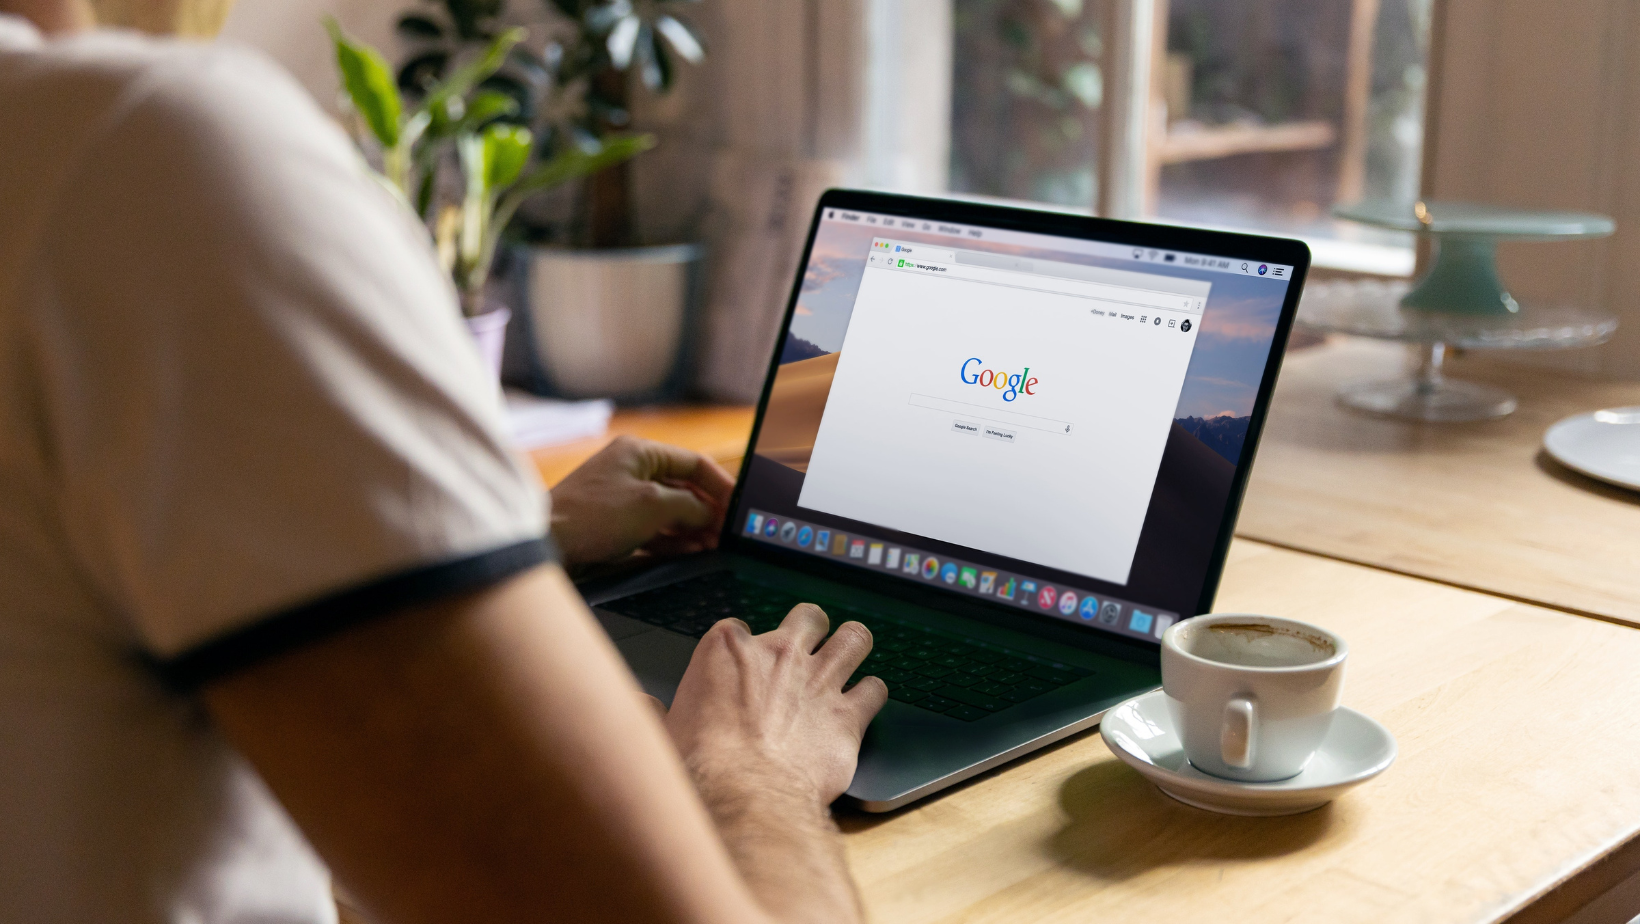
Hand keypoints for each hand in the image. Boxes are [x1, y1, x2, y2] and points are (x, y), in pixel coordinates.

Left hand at [550, 436, 733, 568]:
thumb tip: (710, 514)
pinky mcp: (616, 523)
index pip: (694, 463)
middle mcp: (632, 470)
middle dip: (708, 511)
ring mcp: (623, 497)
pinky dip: (673, 539)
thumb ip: (689, 507)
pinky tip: (692, 551)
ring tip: (714, 546)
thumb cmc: (593, 515)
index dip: (721, 484)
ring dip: (693, 528)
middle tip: (728, 533)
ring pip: (670, 511)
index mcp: (640, 452)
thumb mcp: (653, 506)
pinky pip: (654, 529)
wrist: (547, 543)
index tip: (738, 507)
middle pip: (683, 488)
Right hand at [664, 604, 888, 804]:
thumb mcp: (662, 732)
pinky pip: (875, 689)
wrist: (744, 795)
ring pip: (854, 638)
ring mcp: (819, 680)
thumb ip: (653, 711)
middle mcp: (779, 654)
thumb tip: (638, 705)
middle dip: (811, 629)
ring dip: (853, 646)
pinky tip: (864, 704)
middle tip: (807, 648)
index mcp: (727, 649)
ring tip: (850, 655)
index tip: (742, 668)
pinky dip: (871, 695)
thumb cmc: (701, 766)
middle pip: (808, 617)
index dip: (744, 648)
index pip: (740, 628)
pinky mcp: (848, 715)